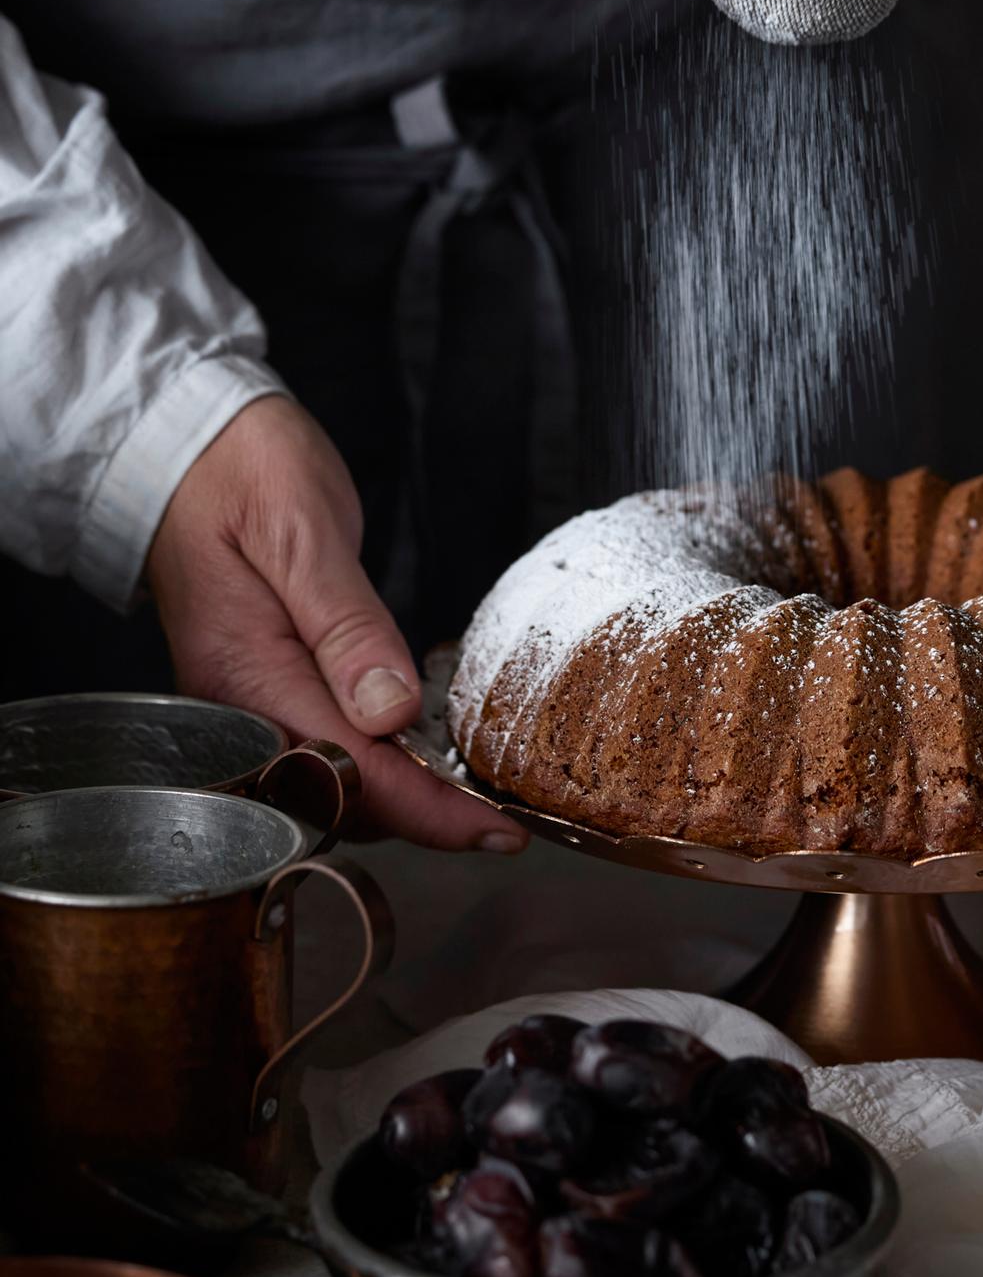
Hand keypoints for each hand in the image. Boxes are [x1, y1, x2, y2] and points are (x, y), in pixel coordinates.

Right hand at [146, 396, 524, 851]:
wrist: (186, 446)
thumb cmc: (241, 472)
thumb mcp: (303, 532)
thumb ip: (347, 626)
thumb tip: (391, 711)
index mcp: (244, 672)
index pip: (345, 770)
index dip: (426, 809)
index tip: (493, 830)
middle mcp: (238, 704)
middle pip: (339, 795)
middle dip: (421, 817)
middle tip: (501, 818)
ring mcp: (247, 700)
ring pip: (331, 782)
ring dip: (403, 798)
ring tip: (475, 796)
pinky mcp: (263, 687)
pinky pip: (322, 746)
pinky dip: (378, 763)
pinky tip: (422, 753)